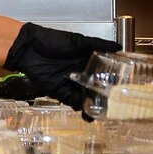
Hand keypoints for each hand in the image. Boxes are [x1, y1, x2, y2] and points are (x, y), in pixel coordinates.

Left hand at [3, 22, 118, 109]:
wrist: (28, 48)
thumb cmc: (52, 41)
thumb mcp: (77, 41)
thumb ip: (97, 45)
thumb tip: (118, 47)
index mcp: (87, 60)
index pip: (104, 72)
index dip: (113, 80)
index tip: (124, 88)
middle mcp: (80, 73)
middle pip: (96, 87)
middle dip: (104, 96)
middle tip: (115, 104)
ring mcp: (70, 83)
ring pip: (85, 96)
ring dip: (93, 105)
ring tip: (103, 111)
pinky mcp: (59, 91)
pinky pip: (72, 101)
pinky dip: (80, 107)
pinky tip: (88, 112)